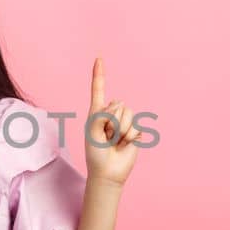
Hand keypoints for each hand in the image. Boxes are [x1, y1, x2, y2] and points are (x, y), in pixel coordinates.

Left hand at [83, 57, 140, 186]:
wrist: (108, 172)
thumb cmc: (96, 153)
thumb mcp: (92, 131)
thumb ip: (103, 114)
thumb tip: (120, 107)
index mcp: (97, 112)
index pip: (98, 90)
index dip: (99, 74)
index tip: (99, 58)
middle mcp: (111, 114)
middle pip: (117, 104)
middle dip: (112, 122)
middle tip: (107, 137)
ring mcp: (124, 122)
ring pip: (128, 113)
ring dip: (121, 130)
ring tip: (116, 141)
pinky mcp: (135, 131)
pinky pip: (136, 127)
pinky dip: (129, 138)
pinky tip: (124, 145)